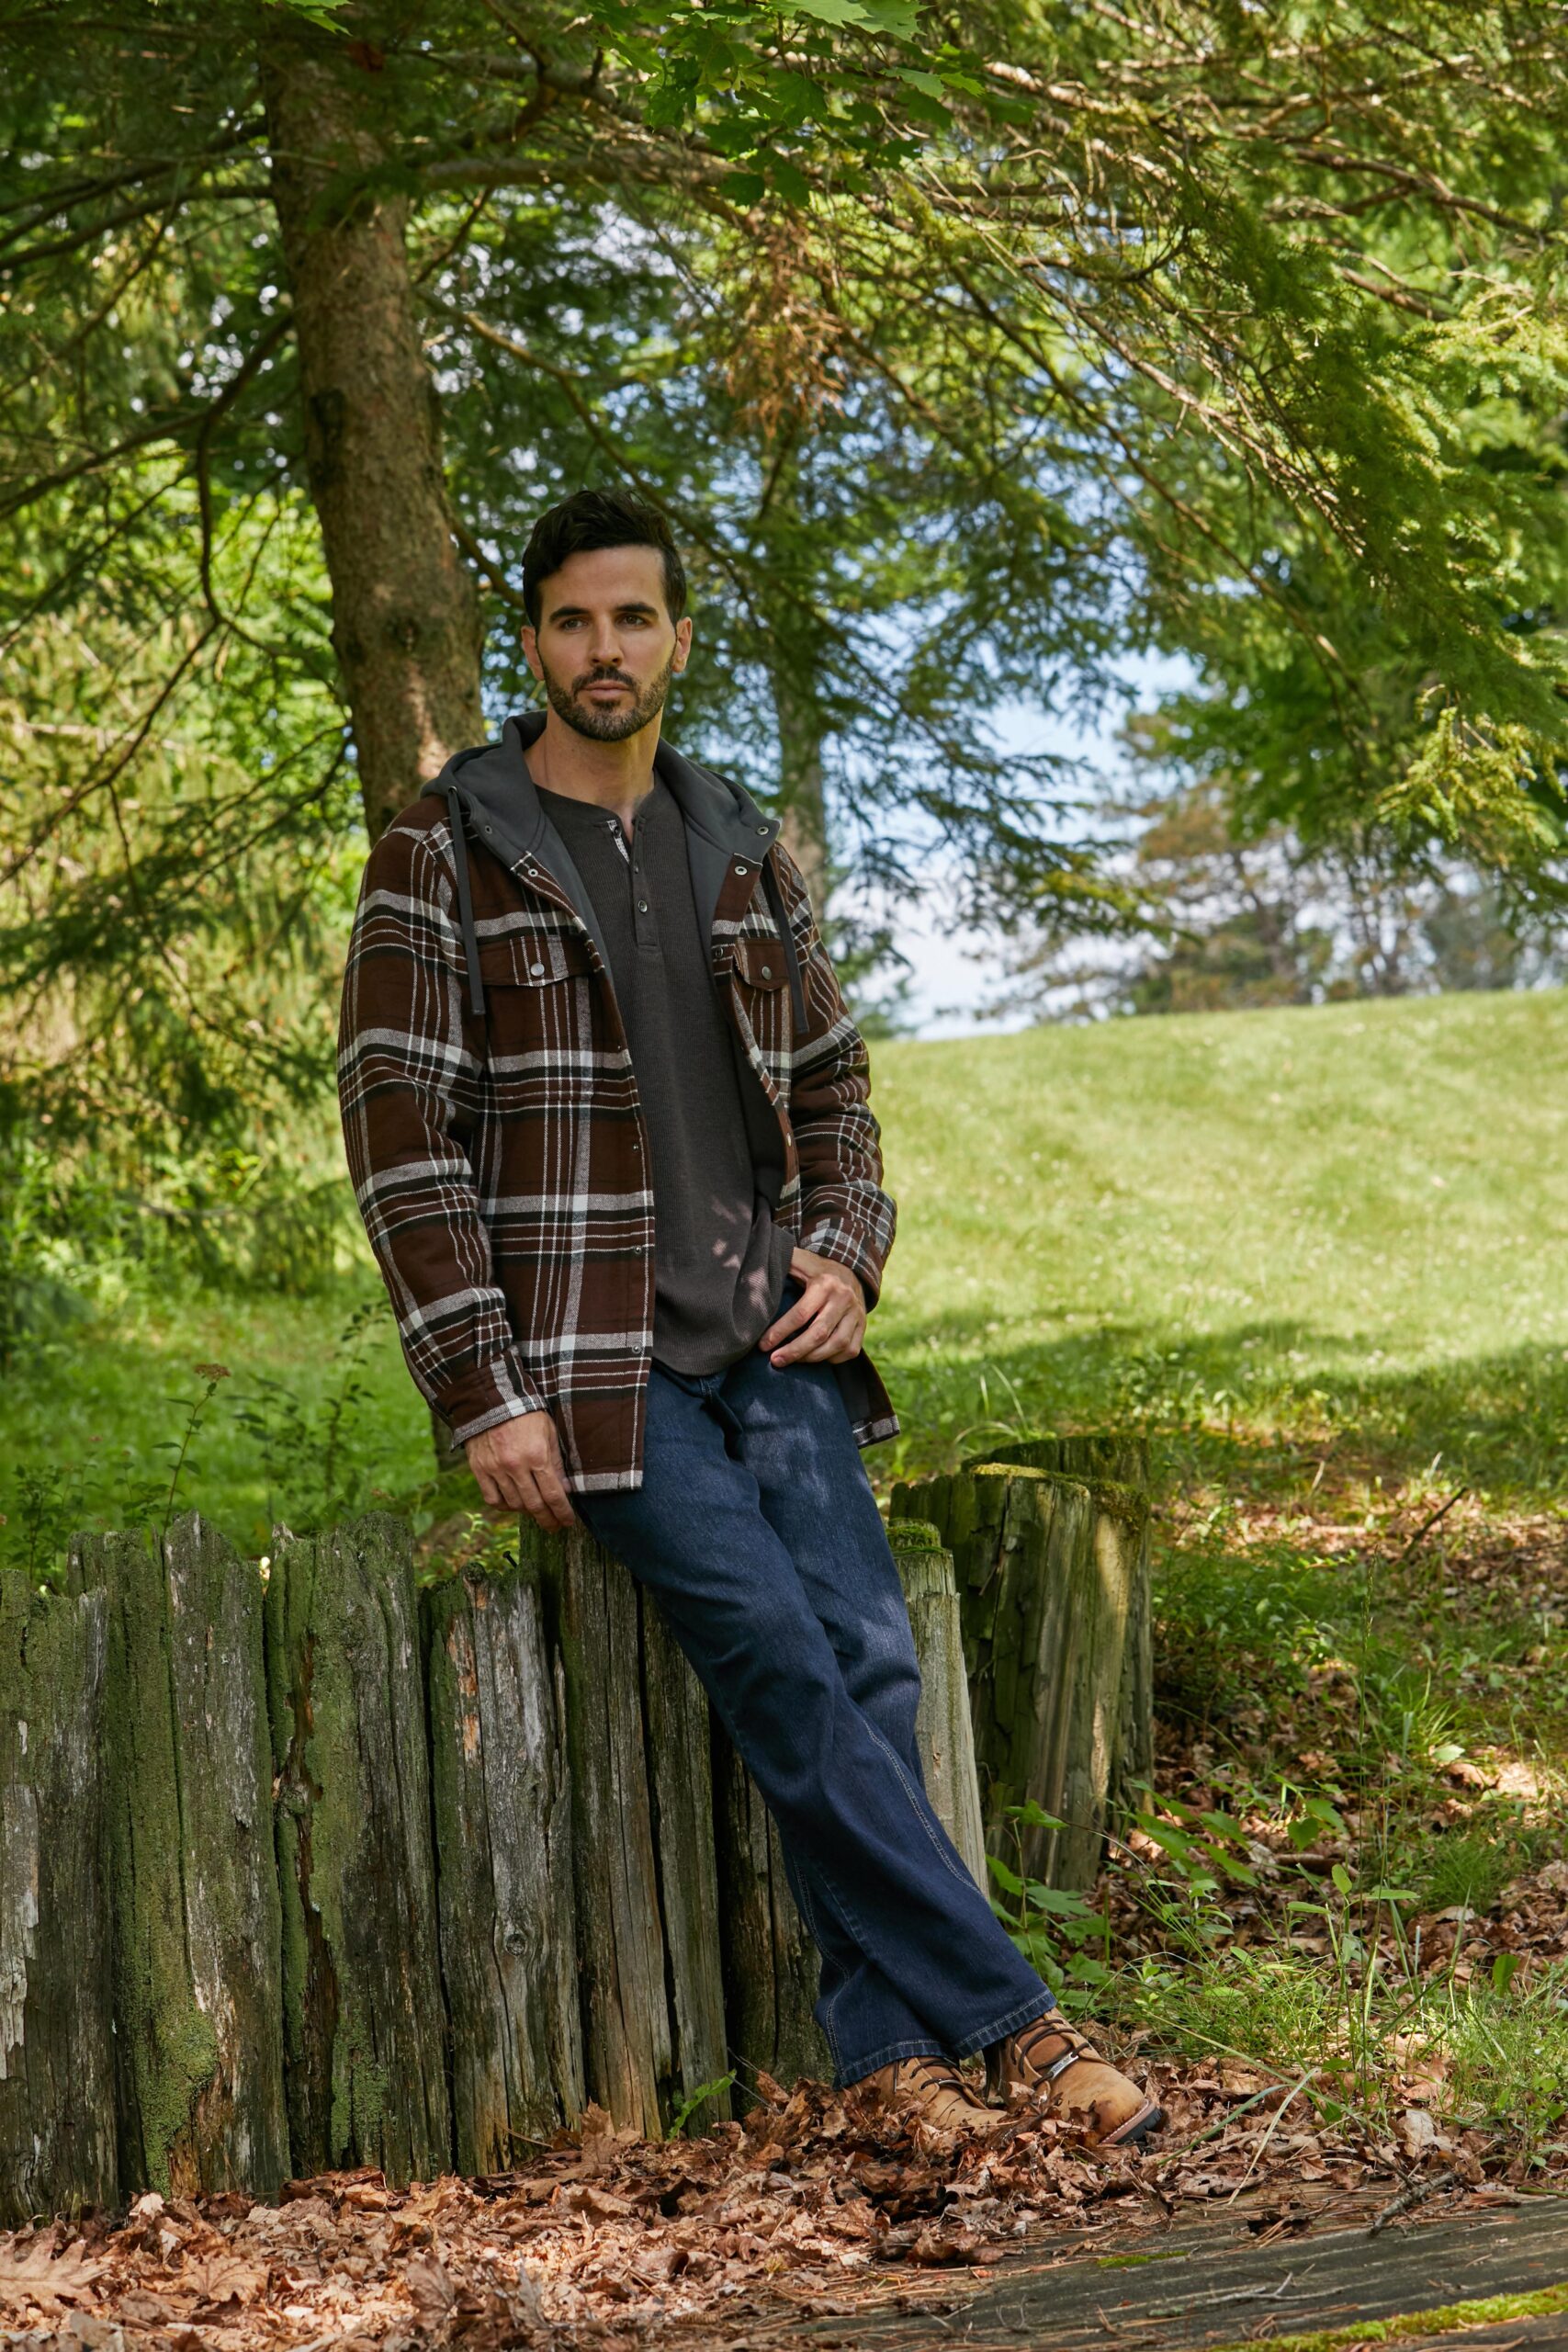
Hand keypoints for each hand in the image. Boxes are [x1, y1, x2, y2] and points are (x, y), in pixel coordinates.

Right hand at [466, 1409, 576, 1531]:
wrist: (491, 1400)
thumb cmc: (526, 1414)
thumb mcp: (549, 1432)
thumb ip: (556, 1462)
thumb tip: (564, 1490)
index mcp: (537, 1455)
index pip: (553, 1495)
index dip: (562, 1513)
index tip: (568, 1522)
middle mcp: (515, 1466)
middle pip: (534, 1505)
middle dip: (548, 1519)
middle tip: (555, 1526)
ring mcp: (495, 1469)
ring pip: (514, 1504)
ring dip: (528, 1513)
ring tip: (537, 1513)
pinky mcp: (479, 1469)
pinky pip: (492, 1499)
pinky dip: (504, 1506)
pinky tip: (513, 1504)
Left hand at [758, 1246, 866, 1367]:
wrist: (851, 1269)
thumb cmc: (816, 1269)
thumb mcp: (800, 1261)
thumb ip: (781, 1263)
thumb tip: (754, 1266)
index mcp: (825, 1284)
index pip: (800, 1314)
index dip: (780, 1332)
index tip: (763, 1345)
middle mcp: (844, 1299)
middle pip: (819, 1333)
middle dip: (795, 1351)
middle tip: (775, 1360)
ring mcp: (857, 1314)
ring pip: (837, 1344)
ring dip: (812, 1358)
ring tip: (792, 1361)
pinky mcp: (863, 1326)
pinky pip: (850, 1350)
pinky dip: (833, 1358)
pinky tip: (815, 1357)